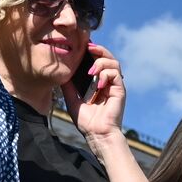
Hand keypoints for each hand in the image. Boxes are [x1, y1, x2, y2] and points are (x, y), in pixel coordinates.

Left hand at [62, 42, 126, 157]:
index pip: (97, 60)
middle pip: (107, 57)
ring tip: (90, 71)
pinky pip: (116, 74)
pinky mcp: (120, 90)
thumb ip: (68, 85)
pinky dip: (106, 74)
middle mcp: (107, 81)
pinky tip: (98, 84)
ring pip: (113, 62)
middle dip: (98, 49)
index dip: (91, 51)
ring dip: (101, 62)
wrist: (96, 134)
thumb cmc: (86, 121)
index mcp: (97, 82)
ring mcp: (114, 85)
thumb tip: (60, 71)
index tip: (81, 46)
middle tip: (87, 47)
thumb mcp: (71, 99)